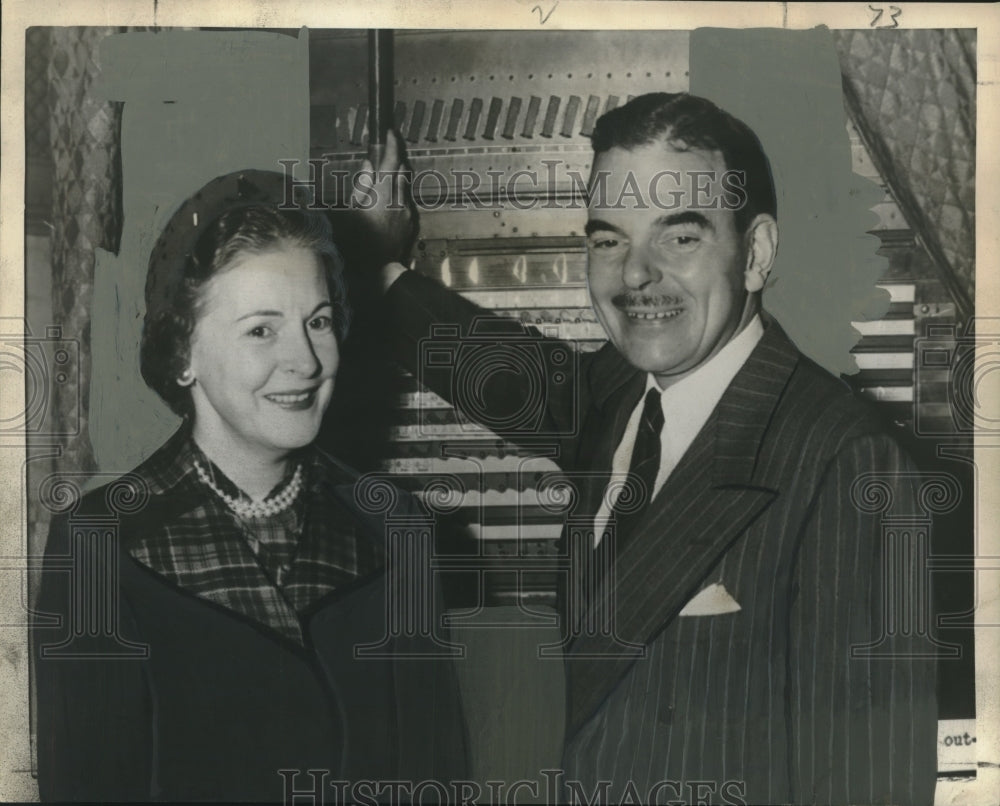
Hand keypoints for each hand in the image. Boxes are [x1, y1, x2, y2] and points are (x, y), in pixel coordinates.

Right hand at [352, 129, 417, 277]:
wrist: (379, 268)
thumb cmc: (359, 240)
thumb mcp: (351, 210)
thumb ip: (361, 185)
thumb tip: (368, 166)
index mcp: (383, 193)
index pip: (391, 160)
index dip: (392, 143)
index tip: (390, 131)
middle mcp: (400, 199)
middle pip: (401, 170)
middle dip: (394, 159)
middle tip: (385, 152)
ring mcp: (408, 211)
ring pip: (404, 186)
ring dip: (395, 178)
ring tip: (382, 181)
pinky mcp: (411, 222)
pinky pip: (406, 201)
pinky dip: (397, 196)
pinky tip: (387, 204)